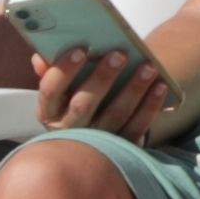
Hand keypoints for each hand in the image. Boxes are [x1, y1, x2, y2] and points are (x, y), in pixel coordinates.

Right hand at [35, 29, 186, 143]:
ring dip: (133, 89)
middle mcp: (69, 131)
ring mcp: (95, 143)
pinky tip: (160, 87)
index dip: (64, 70)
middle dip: (102, 78)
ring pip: (115, 115)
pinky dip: (150, 106)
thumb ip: (51, 71)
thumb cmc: (75, 101)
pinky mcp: (120, 148)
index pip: (50, 91)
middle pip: (83, 104)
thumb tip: (40, 57)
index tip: (80, 50)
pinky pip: (137, 127)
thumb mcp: (60, 92)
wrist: (91, 145)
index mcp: (49, 112)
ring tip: (148, 67)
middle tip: (120, 54)